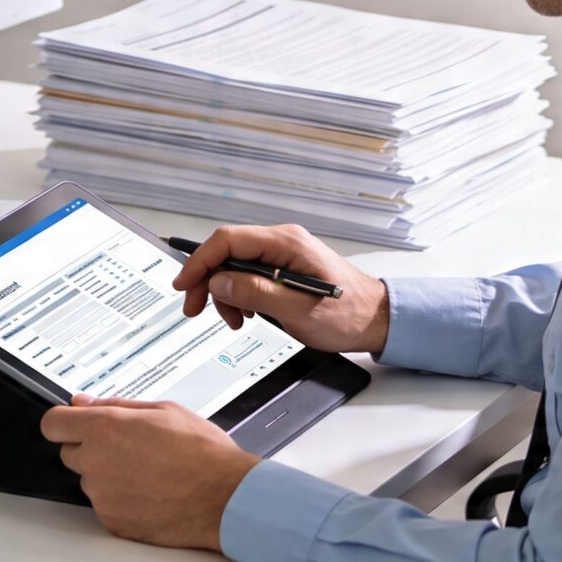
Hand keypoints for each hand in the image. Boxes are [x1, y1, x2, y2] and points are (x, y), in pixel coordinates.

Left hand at [39, 396, 260, 549]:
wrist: (225, 498)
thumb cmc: (203, 454)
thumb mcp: (164, 410)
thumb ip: (116, 405)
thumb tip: (85, 402)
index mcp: (104, 429)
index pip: (52, 424)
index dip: (63, 423)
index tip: (72, 424)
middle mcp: (96, 463)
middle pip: (70, 453)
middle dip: (90, 448)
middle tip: (127, 448)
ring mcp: (102, 495)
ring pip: (90, 480)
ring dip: (108, 475)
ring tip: (147, 472)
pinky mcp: (112, 521)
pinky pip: (105, 505)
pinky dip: (120, 500)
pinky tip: (150, 492)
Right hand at [172, 224, 389, 355]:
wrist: (377, 320)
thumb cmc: (348, 315)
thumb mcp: (297, 310)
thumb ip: (256, 293)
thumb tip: (219, 282)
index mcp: (286, 244)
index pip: (228, 241)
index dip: (200, 262)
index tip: (184, 286)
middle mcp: (283, 242)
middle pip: (228, 252)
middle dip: (208, 281)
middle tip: (195, 309)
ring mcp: (284, 254)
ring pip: (236, 266)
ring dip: (225, 293)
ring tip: (235, 320)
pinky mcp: (285, 267)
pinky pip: (250, 275)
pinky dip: (241, 295)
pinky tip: (247, 313)